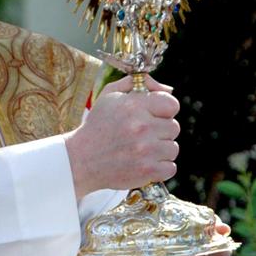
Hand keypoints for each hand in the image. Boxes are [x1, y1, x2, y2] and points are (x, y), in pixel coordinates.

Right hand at [65, 74, 179, 198]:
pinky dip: (159, 167)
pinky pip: (170, 167)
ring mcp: (145, 150)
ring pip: (173, 148)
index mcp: (133, 106)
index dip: (164, 110)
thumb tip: (168, 88)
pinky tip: (143, 163)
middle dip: (160, 131)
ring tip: (140, 150)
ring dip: (160, 150)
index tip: (154, 116)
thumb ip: (138, 84)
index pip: (171, 104)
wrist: (81, 159)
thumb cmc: (98, 126)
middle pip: (174, 127)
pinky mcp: (147, 171)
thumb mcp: (110, 96)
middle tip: (142, 135)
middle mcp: (141, 127)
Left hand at [128, 222, 232, 255]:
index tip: (198, 233)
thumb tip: (223, 228)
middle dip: (179, 246)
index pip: (219, 252)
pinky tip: (147, 255)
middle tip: (167, 233)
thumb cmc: (180, 233)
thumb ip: (207, 223)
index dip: (210, 243)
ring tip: (154, 241)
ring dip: (163, 254)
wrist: (158, 248)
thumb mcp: (194, 223)